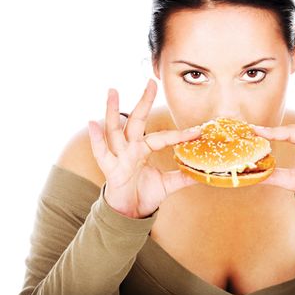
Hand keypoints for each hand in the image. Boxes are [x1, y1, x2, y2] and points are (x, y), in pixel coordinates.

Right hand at [88, 79, 201, 217]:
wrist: (128, 213)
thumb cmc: (144, 193)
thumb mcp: (168, 185)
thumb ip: (183, 177)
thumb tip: (203, 173)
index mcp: (144, 149)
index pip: (163, 137)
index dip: (180, 135)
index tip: (198, 131)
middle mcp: (131, 148)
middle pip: (137, 120)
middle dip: (143, 101)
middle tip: (151, 82)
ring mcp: (118, 156)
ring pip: (114, 130)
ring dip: (113, 111)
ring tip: (113, 91)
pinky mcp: (109, 169)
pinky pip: (101, 152)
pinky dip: (95, 139)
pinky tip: (91, 123)